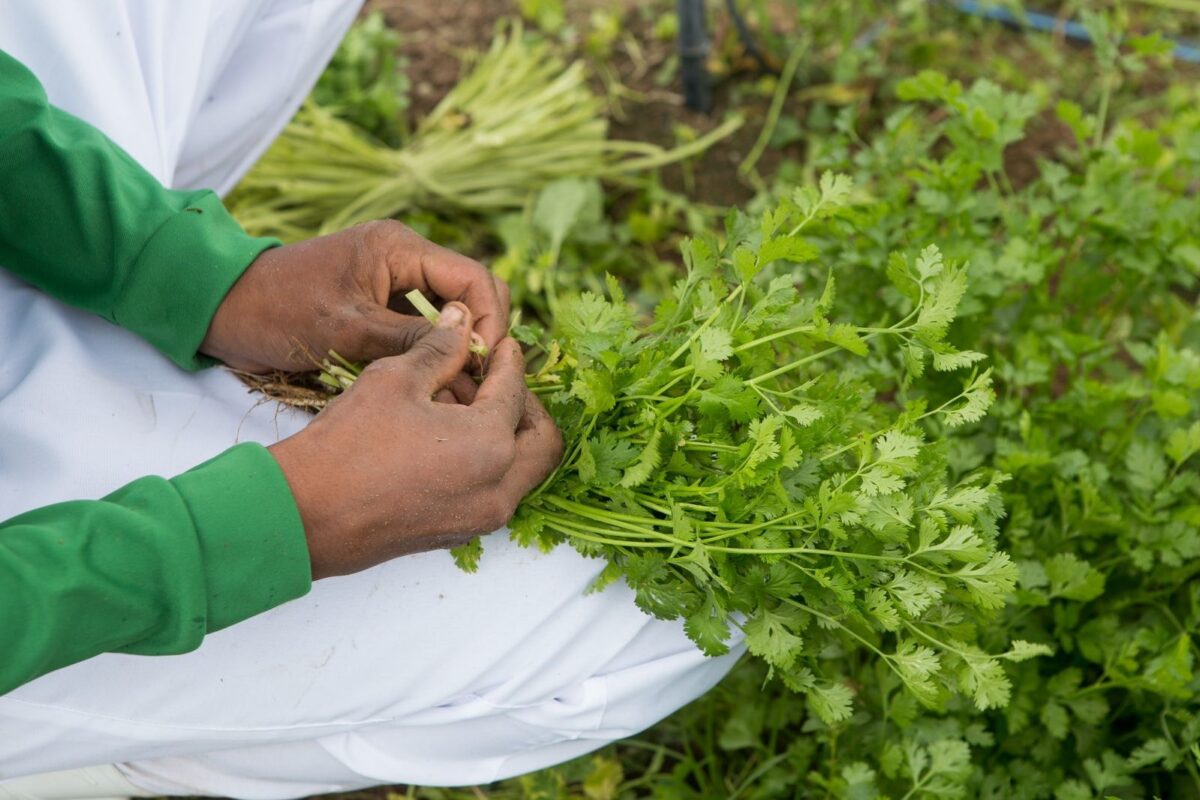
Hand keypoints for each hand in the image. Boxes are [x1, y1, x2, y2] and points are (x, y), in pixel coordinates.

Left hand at [201, 220, 509, 371]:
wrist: (223, 312)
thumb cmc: (279, 313)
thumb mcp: (348, 330)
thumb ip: (412, 337)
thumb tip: (469, 349)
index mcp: (399, 248)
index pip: (473, 278)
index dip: (490, 321)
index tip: (486, 366)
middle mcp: (403, 258)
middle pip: (470, 294)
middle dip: (481, 336)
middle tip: (479, 383)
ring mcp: (392, 282)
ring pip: (450, 314)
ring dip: (458, 350)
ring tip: (459, 392)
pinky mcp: (380, 306)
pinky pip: (423, 327)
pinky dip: (433, 354)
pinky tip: (434, 386)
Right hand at [268, 302, 562, 578]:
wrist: (306, 516)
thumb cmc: (348, 443)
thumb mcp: (396, 379)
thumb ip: (441, 348)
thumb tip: (461, 321)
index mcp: (491, 445)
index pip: (515, 391)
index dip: (509, 361)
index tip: (500, 345)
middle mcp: (498, 489)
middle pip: (542, 440)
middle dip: (525, 405)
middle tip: (497, 380)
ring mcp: (480, 517)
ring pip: (521, 470)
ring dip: (507, 435)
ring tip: (464, 405)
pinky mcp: (458, 533)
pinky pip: (494, 491)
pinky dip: (487, 462)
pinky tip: (449, 436)